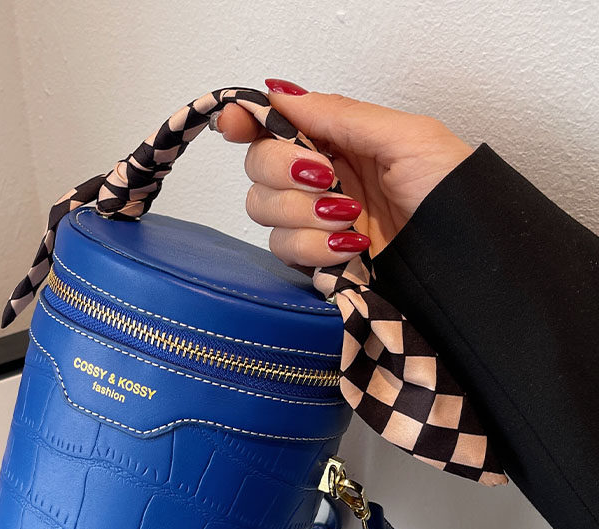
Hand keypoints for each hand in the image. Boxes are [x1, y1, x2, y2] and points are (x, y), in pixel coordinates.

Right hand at [215, 79, 474, 260]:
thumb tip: (279, 93)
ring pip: (264, 214)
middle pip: (257, 169)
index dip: (246, 123)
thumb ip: (338, 115)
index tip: (236, 127)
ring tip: (351, 220)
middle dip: (285, 174)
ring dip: (305, 218)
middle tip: (328, 180)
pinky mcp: (317, 260)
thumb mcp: (405, 137)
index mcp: (337, 139)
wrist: (468, 258)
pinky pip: (285, 253)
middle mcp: (318, 177)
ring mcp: (314, 221)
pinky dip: (315, 250)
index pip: (272, 126)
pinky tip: (351, 248)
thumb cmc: (452, 192)